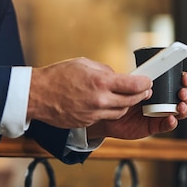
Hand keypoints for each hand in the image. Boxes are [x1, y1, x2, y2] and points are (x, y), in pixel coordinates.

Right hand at [27, 58, 152, 128]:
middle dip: (141, 95)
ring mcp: (93, 113)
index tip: (148, 81)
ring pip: (120, 111)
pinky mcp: (87, 122)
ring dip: (127, 104)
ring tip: (129, 97)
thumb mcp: (84, 63)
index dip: (144, 83)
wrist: (38, 95)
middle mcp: (99, 99)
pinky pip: (106, 117)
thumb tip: (117, 76)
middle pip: (131, 101)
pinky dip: (111, 110)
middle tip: (145, 90)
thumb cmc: (58, 75)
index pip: (133, 85)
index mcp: (100, 82)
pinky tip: (109, 103)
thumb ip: (104, 70)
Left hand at [87, 71, 186, 139]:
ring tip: (179, 106)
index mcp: (157, 86)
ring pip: (179, 111)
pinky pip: (167, 125)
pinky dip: (171, 123)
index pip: (175, 80)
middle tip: (182, 93)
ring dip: (183, 108)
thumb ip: (138, 82)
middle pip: (182, 96)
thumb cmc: (118, 97)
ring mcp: (159, 113)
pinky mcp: (155, 126)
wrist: (107, 115)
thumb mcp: (128, 85)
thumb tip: (147, 81)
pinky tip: (171, 119)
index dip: (183, 79)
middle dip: (186, 93)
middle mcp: (161, 99)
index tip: (184, 78)